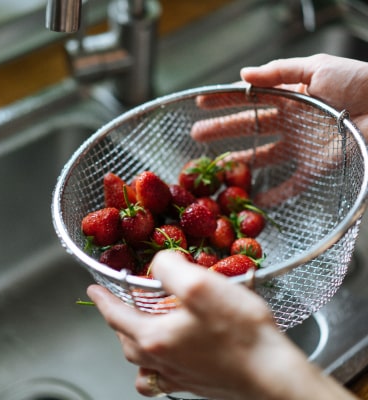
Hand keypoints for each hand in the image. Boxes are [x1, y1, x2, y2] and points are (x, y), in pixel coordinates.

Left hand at [87, 250, 355, 399]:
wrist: (272, 374)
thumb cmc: (240, 332)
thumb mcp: (200, 285)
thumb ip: (170, 268)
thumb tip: (158, 264)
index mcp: (155, 337)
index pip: (116, 315)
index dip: (103, 300)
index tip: (93, 290)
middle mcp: (161, 360)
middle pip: (126, 339)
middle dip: (117, 319)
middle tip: (118, 304)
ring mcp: (178, 375)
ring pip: (141, 360)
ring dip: (133, 342)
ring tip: (137, 328)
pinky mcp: (196, 383)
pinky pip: (161, 379)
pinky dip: (153, 368)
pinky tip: (162, 363)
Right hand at [191, 54, 367, 206]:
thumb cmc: (357, 83)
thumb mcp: (316, 67)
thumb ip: (279, 71)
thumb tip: (243, 75)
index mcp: (289, 97)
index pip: (249, 99)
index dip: (224, 100)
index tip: (200, 103)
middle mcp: (289, 123)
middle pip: (248, 128)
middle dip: (221, 131)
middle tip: (196, 135)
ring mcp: (299, 147)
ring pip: (262, 157)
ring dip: (240, 162)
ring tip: (217, 167)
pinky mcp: (313, 168)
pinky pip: (289, 185)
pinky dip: (272, 194)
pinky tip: (254, 198)